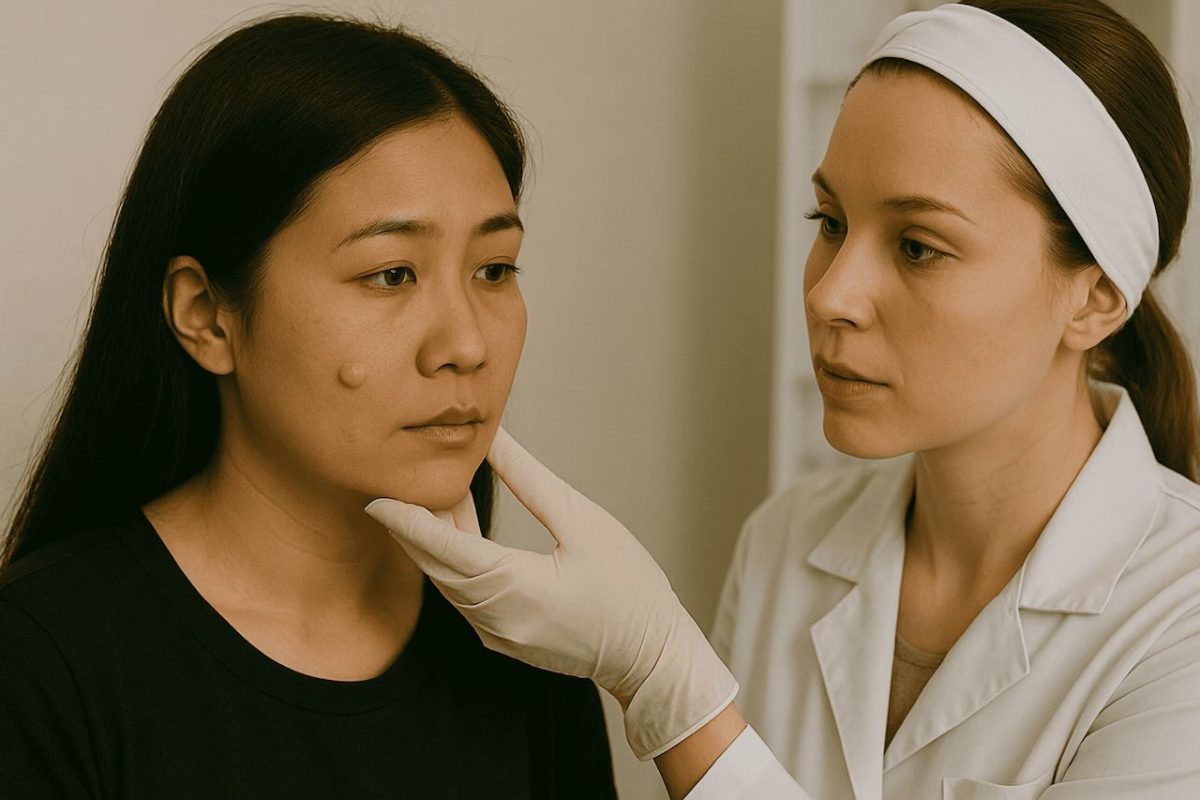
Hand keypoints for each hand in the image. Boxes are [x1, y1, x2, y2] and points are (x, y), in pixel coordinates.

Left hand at [364, 427, 737, 759]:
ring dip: (437, 541)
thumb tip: (494, 440)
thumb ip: (530, 479)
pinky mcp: (505, 639)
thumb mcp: (582, 521)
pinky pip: (467, 596)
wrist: (652, 656)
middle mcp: (495, 618)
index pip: (443, 548)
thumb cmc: (629, 588)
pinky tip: (461, 530)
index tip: (376, 495)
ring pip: (450, 581)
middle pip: (438, 565)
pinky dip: (457, 562)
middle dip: (414, 524)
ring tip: (430, 494)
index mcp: (513, 587)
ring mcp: (498, 634)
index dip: (406, 520)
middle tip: (397, 480)